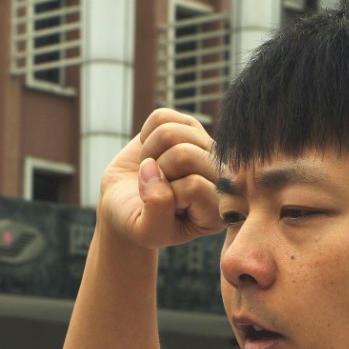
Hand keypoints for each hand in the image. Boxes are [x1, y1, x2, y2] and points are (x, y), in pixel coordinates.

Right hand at [97, 109, 222, 248]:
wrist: (126, 204)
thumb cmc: (140, 222)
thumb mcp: (148, 230)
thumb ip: (157, 209)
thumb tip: (153, 168)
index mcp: (220, 208)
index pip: (193, 186)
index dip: (167, 196)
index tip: (163, 210)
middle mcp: (221, 176)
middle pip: (184, 155)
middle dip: (157, 172)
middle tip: (156, 188)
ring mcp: (208, 148)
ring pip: (171, 133)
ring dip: (150, 154)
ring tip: (153, 172)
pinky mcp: (190, 126)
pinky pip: (161, 118)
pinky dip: (146, 136)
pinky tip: (153, 155)